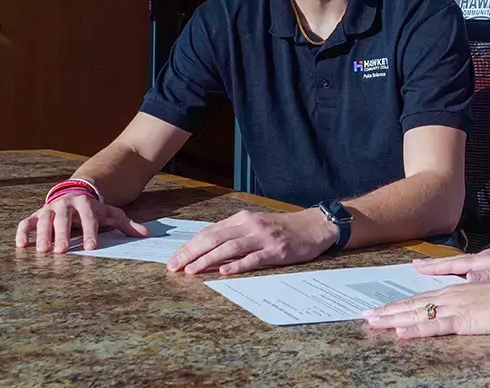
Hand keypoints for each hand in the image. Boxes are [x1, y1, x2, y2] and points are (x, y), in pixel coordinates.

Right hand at [15, 194, 148, 252]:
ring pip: (44, 220)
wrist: (75, 192)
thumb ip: (126, 224)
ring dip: (42, 234)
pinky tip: (22, 244)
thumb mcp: (111, 214)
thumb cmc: (94, 209)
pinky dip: (22, 232)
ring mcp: (49, 209)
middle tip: (63, 250)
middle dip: (63, 234)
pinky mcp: (36, 214)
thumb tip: (145, 234)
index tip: (92, 247)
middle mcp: (66, 204)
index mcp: (85, 203)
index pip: (89, 218)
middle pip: (64, 219)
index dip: (90, 232)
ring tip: (43, 250)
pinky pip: (26, 222)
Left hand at [166, 208, 335, 275]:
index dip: (190, 246)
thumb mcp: (256, 225)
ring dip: (208, 260)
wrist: (315, 226)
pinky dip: (238, 265)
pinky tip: (224, 272)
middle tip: (174, 267)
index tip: (174, 258)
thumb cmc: (283, 228)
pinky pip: (254, 258)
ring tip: (192, 271)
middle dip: (192, 253)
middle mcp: (250, 225)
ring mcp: (264, 238)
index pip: (210, 232)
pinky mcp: (277, 251)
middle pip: (215, 239)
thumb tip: (207, 251)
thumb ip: (234, 235)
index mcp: (242, 219)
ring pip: (230, 248)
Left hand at [364, 276, 489, 338]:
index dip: (399, 304)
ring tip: (373, 322)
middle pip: (412, 304)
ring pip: (417, 314)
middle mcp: (450, 297)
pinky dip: (416, 330)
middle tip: (365, 315)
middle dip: (388, 310)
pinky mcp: (462, 321)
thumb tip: (455, 312)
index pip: (420, 299)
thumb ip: (467, 304)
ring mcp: (454, 308)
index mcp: (454, 292)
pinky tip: (400, 333)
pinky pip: (434, 326)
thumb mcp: (483, 298)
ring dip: (393, 318)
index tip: (381, 308)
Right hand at [410, 240, 489, 281]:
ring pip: (459, 267)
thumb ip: (486, 277)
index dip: (432, 267)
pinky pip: (471, 270)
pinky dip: (459, 273)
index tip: (415, 267)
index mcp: (480, 262)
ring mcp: (488, 264)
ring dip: (442, 270)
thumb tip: (466, 279)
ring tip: (426, 271)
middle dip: (430, 267)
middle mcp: (480, 261)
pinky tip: (459, 277)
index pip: (449, 265)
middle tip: (415, 267)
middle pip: (449, 265)